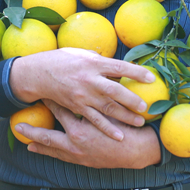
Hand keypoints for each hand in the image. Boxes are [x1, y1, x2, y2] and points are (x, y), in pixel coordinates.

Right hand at [9, 48, 155, 140]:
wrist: (38, 73)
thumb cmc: (61, 60)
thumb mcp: (81, 53)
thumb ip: (99, 60)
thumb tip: (116, 65)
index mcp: (93, 63)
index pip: (119, 67)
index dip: (136, 72)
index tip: (151, 78)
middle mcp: (89, 79)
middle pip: (115, 91)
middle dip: (132, 99)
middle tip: (147, 106)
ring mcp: (83, 95)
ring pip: (108, 108)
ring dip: (125, 116)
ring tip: (140, 121)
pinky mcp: (77, 107)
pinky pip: (94, 120)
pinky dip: (108, 129)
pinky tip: (120, 136)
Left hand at [16, 100, 161, 168]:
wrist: (135, 150)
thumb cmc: (126, 126)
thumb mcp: (112, 108)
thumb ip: (99, 92)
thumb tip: (93, 72)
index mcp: (81, 126)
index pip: (60, 110)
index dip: (48, 101)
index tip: (37, 93)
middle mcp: (75, 141)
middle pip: (48, 134)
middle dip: (33, 129)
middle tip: (18, 123)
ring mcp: (76, 153)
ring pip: (51, 147)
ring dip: (36, 141)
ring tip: (22, 136)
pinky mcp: (80, 159)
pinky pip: (58, 156)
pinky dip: (46, 152)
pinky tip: (34, 149)